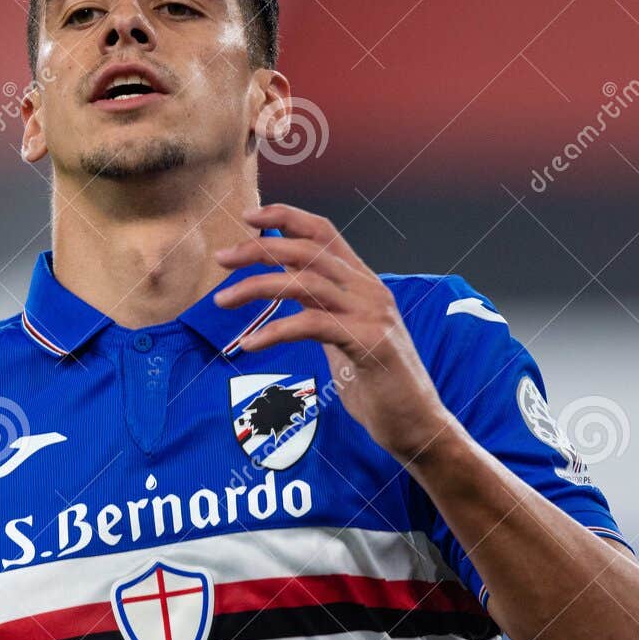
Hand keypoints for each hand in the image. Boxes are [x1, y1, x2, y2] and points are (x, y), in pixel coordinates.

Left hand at [213, 203, 456, 463]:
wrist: (417, 423)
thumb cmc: (376, 381)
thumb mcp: (344, 333)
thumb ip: (320, 305)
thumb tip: (284, 282)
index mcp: (363, 281)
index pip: (323, 232)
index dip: (286, 216)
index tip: (247, 216)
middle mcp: (369, 289)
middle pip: (307, 250)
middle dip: (258, 249)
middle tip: (220, 259)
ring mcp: (372, 313)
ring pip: (305, 282)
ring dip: (257, 287)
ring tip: (222, 300)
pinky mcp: (369, 343)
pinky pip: (312, 325)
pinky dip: (276, 331)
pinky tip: (250, 344)